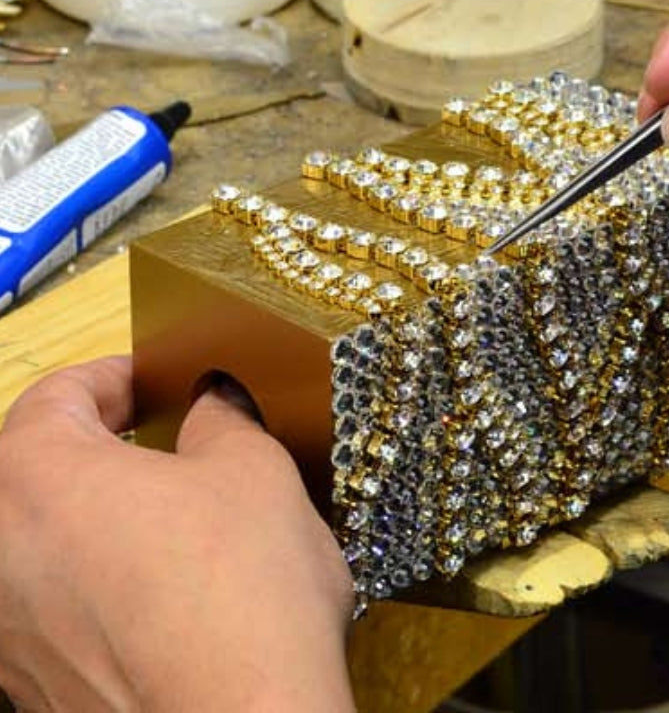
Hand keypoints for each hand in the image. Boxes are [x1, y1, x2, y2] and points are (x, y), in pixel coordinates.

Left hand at [0, 357, 354, 712]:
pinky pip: (54, 610)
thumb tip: (212, 404)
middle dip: (101, 448)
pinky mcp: (30, 688)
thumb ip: (221, 417)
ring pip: (42, 543)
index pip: (58, 394)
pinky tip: (169, 594)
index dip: (116, 377)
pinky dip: (99, 586)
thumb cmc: (241, 594)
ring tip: (175, 521)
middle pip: (36, 469)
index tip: (154, 381)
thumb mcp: (253, 467)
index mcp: (34, 475)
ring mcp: (5, 630)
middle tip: (165, 441)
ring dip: (98, 519)